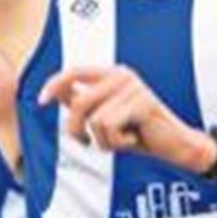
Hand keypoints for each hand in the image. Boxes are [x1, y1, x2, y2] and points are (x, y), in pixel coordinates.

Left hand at [39, 64, 214, 172]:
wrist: (175, 146)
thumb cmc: (140, 133)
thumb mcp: (107, 118)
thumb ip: (85, 101)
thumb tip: (58, 91)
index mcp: (113, 74)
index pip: (74, 72)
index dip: (54, 85)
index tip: (40, 102)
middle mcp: (122, 75)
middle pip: (80, 103)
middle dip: (78, 130)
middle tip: (88, 144)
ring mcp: (133, 88)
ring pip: (94, 119)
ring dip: (104, 140)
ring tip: (121, 140)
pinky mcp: (142, 104)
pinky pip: (110, 128)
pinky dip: (117, 143)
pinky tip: (133, 140)